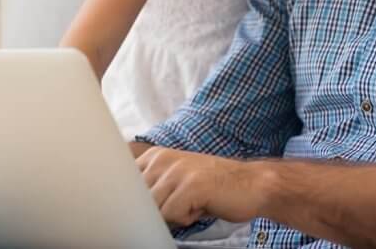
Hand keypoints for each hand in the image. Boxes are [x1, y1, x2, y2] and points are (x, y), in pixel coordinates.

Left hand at [136, 147, 265, 227]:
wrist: (251, 184)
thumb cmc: (212, 186)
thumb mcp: (176, 178)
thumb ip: (152, 185)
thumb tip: (125, 206)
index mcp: (156, 156)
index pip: (124, 182)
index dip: (131, 201)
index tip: (146, 205)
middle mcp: (162, 159)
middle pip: (137, 199)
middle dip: (155, 210)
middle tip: (179, 205)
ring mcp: (176, 171)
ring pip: (152, 208)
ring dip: (172, 215)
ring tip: (191, 205)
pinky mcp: (190, 186)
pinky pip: (171, 214)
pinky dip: (185, 219)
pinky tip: (200, 207)